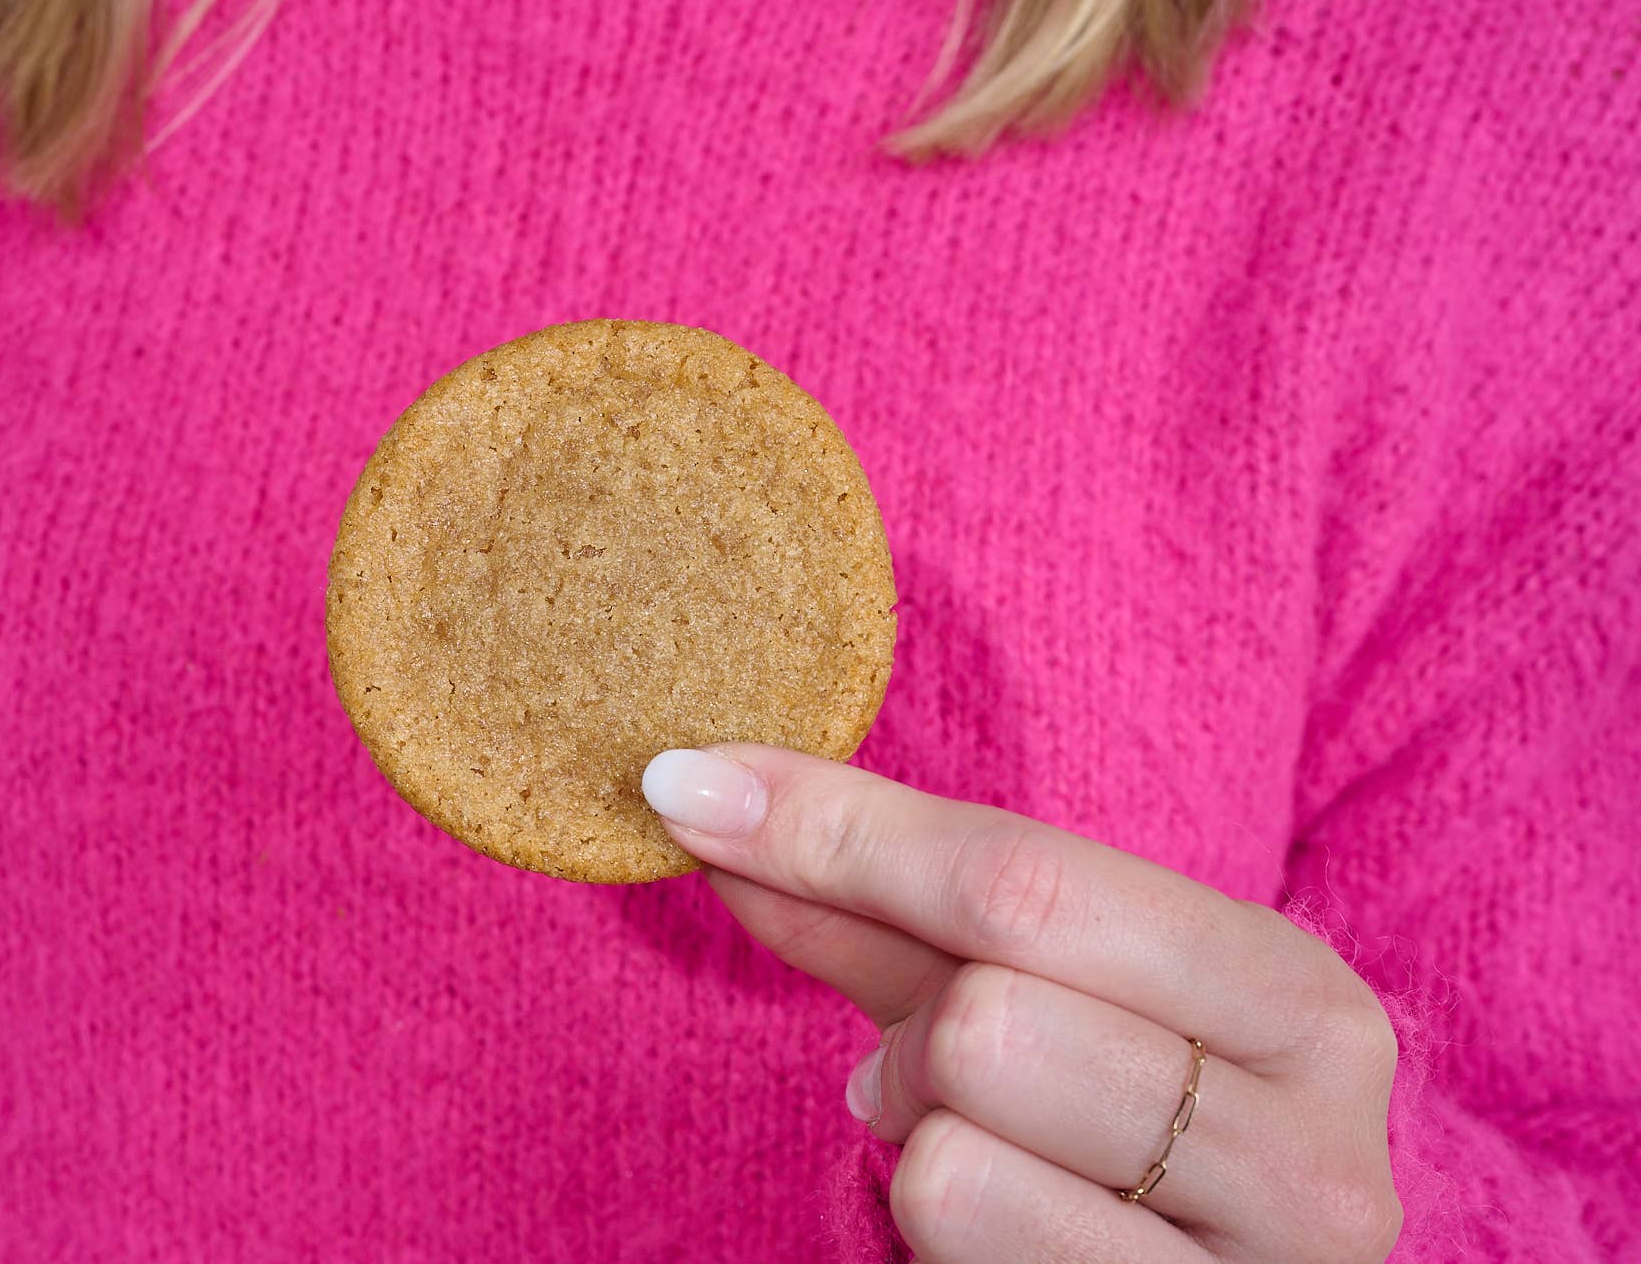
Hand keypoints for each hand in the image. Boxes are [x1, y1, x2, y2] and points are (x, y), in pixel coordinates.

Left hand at [643, 745, 1401, 1262]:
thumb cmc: (1109, 1124)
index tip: (687, 788)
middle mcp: (1319, 1160)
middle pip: (984, 1023)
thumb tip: (706, 801)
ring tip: (984, 1151)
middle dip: (916, 1037)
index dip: (834, 830)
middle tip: (944, 1069)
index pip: (1027, 883)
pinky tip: (1003, 1228)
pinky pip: (952, 1240)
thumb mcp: (1032, 991)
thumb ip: (880, 903)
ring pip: (951, 1158)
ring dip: (920, 1141)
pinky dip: (934, 1225)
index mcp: (1302, 1006)